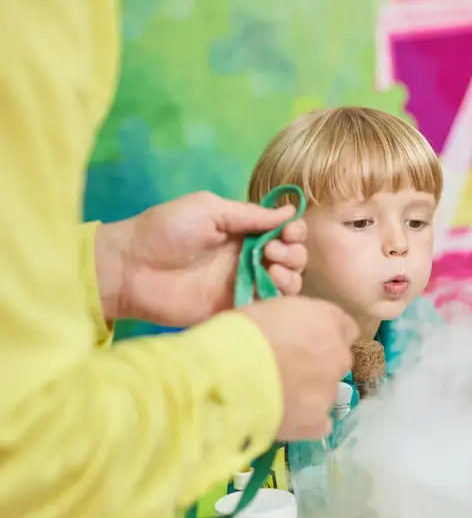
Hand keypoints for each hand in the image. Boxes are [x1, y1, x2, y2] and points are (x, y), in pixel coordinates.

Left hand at [95, 191, 307, 325]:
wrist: (131, 268)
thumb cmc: (164, 231)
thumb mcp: (208, 209)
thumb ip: (249, 214)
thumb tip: (288, 210)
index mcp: (242, 232)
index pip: (283, 232)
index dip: (293, 231)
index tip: (289, 231)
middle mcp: (247, 258)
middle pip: (291, 258)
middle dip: (293, 253)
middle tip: (272, 252)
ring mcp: (242, 285)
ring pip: (286, 284)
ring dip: (290, 275)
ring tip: (272, 270)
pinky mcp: (234, 309)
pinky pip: (268, 308)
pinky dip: (277, 298)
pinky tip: (267, 286)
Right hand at [242, 297, 359, 440]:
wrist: (225, 376)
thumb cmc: (239, 334)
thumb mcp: (271, 310)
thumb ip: (295, 322)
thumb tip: (294, 333)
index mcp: (327, 321)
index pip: (346, 329)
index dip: (325, 336)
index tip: (307, 342)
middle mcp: (338, 356)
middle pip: (338, 361)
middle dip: (319, 364)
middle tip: (288, 370)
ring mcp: (329, 391)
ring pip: (327, 392)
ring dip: (310, 393)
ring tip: (277, 397)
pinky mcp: (317, 422)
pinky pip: (320, 423)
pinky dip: (305, 422)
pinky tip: (283, 417)